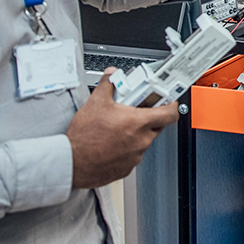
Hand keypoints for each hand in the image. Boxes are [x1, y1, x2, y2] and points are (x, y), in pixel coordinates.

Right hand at [66, 72, 180, 188]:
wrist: (71, 163)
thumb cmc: (84, 137)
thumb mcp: (95, 102)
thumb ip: (108, 84)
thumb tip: (112, 75)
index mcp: (138, 123)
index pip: (170, 114)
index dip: (171, 105)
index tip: (167, 101)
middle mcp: (141, 141)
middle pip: (157, 126)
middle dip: (149, 117)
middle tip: (136, 111)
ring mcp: (135, 156)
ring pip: (143, 141)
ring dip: (136, 133)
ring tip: (118, 128)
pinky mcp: (127, 168)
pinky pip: (133, 155)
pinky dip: (126, 148)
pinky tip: (112, 143)